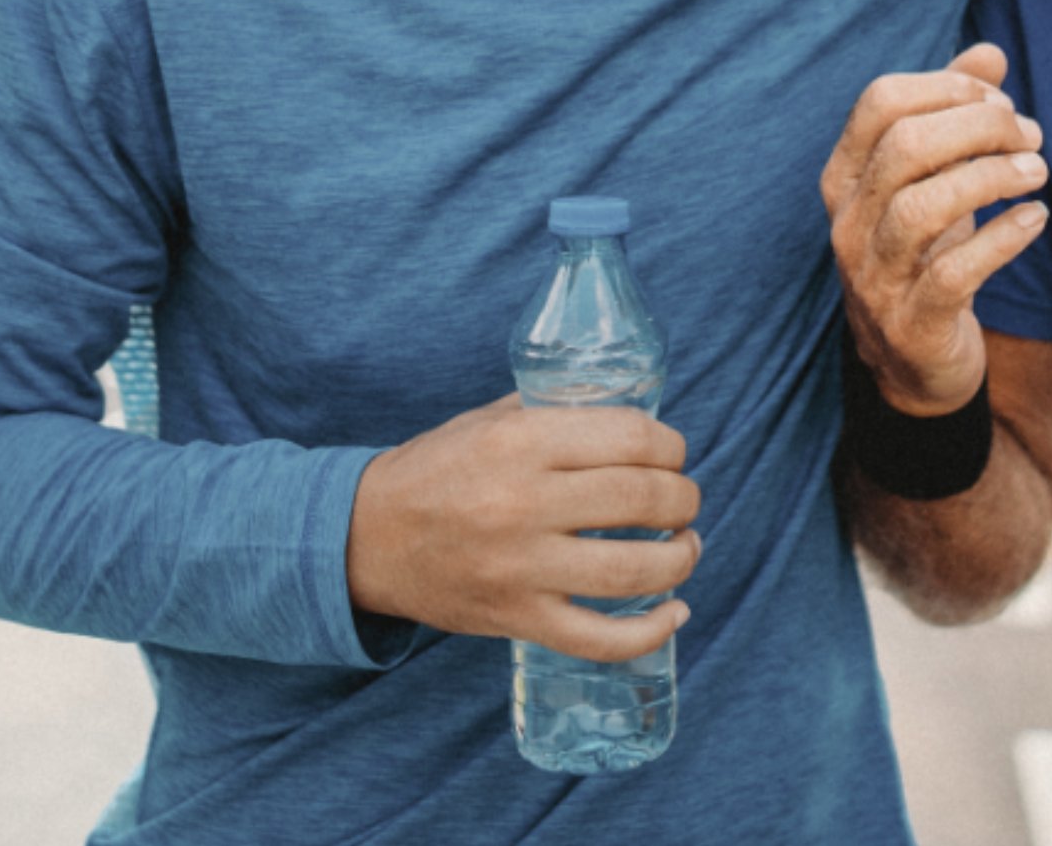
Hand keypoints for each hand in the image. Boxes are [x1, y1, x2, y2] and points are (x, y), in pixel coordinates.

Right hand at [345, 395, 700, 660]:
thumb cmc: (436, 471)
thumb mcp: (490, 421)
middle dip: (683, 499)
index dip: (670, 447)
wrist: (366, 538)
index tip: (674, 455)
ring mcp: (521, 568)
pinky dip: (650, 631)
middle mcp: (523, 504)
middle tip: (683, 501)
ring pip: (634, 571)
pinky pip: (600, 639)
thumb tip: (634, 414)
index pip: (630, 438)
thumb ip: (557, 412)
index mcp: (520, 443)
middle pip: (642, 501)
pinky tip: (674, 613)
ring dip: (681, 558)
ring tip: (685, 547)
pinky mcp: (517, 618)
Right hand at [821, 44, 1051, 416]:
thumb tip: (991, 52)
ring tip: (1037, 171)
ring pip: (921, 208)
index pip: (879, 102)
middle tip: (1031, 135)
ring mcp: (874, 276)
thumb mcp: (932, 180)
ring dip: (991, 178)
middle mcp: (847, 222)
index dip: (947, 87)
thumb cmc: (925, 251)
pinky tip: (1035, 218)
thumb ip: (954, 114)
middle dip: (978, 128)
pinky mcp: (913, 323)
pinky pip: (954, 273)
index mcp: (845, 176)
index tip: (999, 100)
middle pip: (904, 148)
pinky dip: (1001, 238)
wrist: (914, 362)